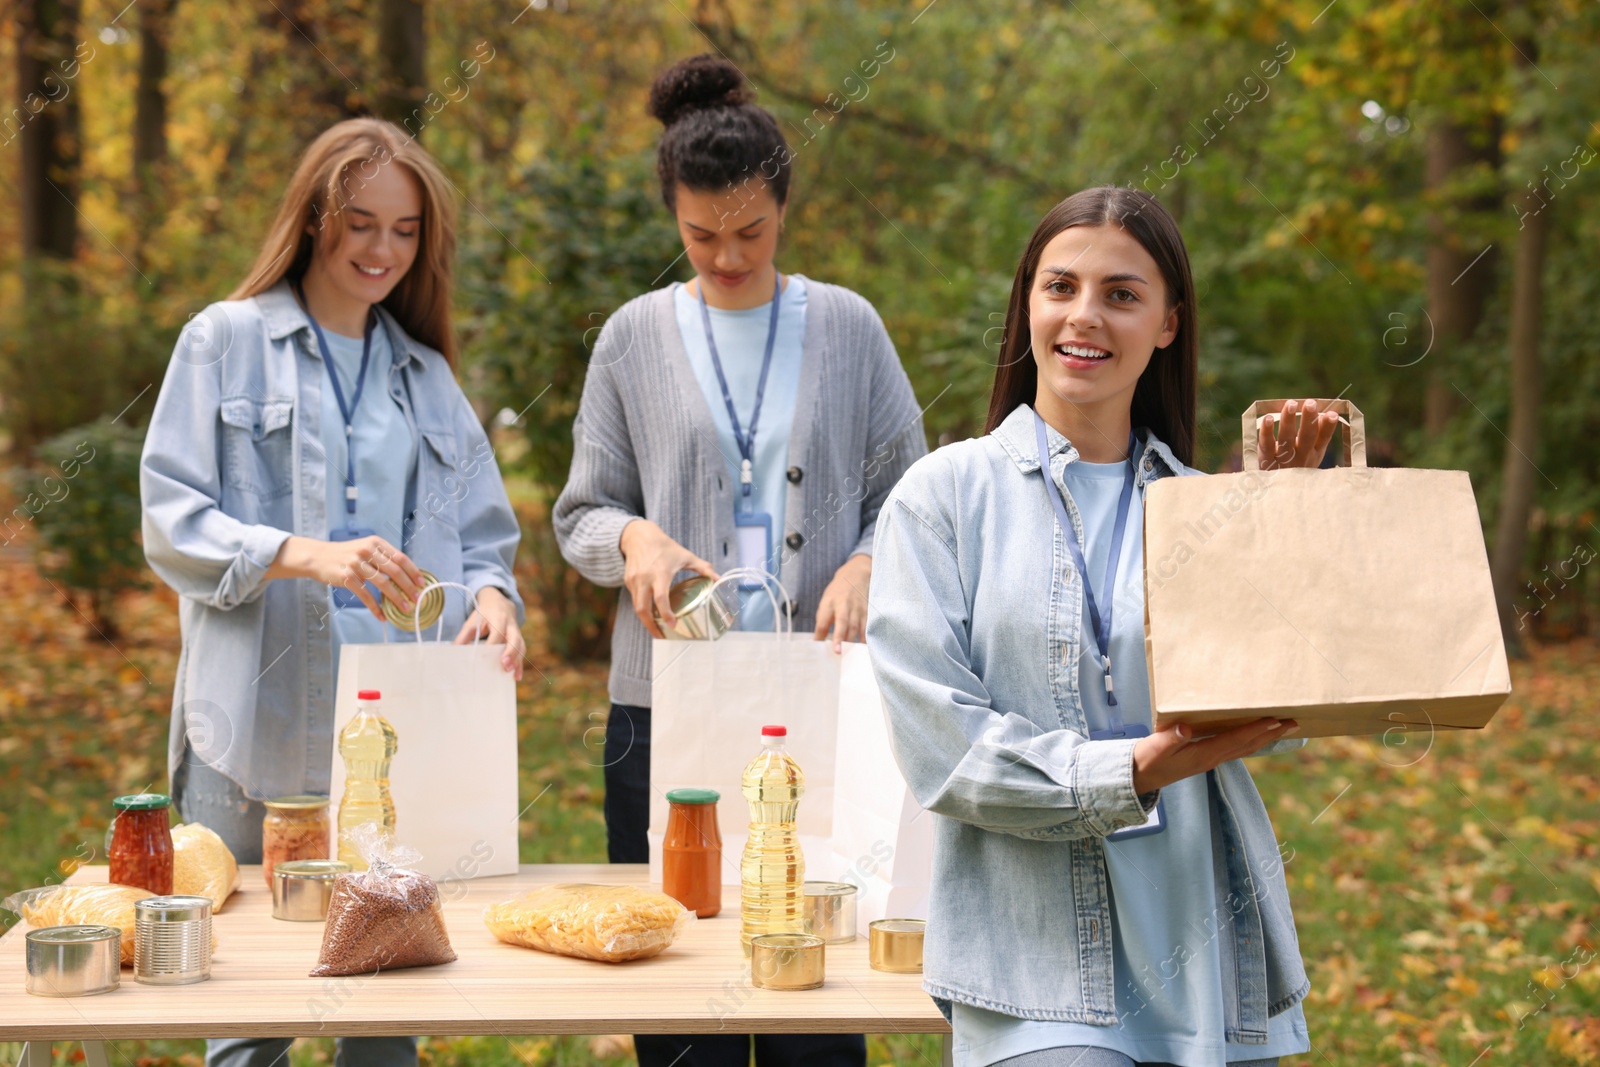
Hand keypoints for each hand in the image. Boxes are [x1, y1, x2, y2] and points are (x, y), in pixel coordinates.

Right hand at [268, 534, 425, 620]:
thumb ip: (383, 558)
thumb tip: (407, 575)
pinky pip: (365, 595)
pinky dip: (375, 607)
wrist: (319, 557)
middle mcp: (367, 551)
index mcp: (376, 543)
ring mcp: (356, 564)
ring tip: (404, 608)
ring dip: (396, 598)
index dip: (413, 571)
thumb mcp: (366, 548)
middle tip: (417, 599)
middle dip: (409, 587)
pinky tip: (382, 616)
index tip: (422, 583)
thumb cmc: (346, 555)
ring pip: (382, 584)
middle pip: (395, 571)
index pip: (400, 557)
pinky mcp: (347, 577)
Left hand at [454, 586, 526, 679]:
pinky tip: (517, 676)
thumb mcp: (472, 621)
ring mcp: (516, 632)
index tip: (484, 657)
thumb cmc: (483, 615)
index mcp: (497, 618)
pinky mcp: (519, 638)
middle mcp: (510, 625)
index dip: (491, 644)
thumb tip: (452, 653)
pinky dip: (520, 664)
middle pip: (514, 639)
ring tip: (512, 675)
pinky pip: (522, 651)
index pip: (497, 633)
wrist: (498, 602)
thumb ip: (463, 637)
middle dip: (511, 652)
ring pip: (520, 646)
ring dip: (517, 661)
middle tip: (504, 665)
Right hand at [619, 519, 717, 638]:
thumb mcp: (686, 556)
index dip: (666, 614)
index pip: (661, 598)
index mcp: (660, 573)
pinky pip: (634, 599)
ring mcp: (634, 580)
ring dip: (646, 620)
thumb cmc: (664, 546)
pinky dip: (642, 608)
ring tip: (657, 628)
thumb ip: (703, 568)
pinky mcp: (628, 581)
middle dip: (650, 626)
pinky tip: (651, 613)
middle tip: (661, 636)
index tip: (673, 625)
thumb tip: (719, 579)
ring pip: (637, 606)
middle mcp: (644, 578)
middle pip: (642, 609)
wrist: (639, 536)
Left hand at [814, 554, 871, 652]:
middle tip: (837, 652)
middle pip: (842, 622)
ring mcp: (857, 608)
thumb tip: (819, 641)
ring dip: (852, 641)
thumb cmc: (838, 592)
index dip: (820, 633)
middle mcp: (844, 604)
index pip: (823, 620)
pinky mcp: (867, 611)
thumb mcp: (826, 602)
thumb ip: (823, 620)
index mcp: (830, 602)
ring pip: (856, 626)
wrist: (856, 574)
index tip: (818, 646)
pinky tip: (863, 648)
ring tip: (849, 655)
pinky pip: (867, 627)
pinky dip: (865, 638)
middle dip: (840, 637)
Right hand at [1130, 717, 1298, 793]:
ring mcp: (1210, 760)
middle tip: (1293, 723)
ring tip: (1282, 728)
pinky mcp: (1206, 758)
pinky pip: (1235, 748)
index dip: (1256, 730)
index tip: (1275, 721)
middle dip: (1270, 734)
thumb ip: (1170, 738)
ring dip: (1265, 738)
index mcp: (1203, 754)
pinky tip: (1255, 736)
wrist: (1139, 777)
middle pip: (1247, 745)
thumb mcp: (1154, 748)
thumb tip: (1185, 728)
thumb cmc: (1146, 760)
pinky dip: (1250, 740)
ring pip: (1244, 748)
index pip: (1235, 740)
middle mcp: (1212, 758)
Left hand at [1257, 398, 1339, 469]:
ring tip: (1291, 404)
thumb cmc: (1295, 466)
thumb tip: (1327, 413)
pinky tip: (1268, 418)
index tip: (1333, 414)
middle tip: (1311, 403)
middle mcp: (1301, 457)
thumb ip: (1318, 435)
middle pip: (1307, 437)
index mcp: (1315, 453)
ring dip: (1289, 420)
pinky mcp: (1266, 460)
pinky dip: (1267, 431)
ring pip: (1286, 438)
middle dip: (1309, 420)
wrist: (1277, 493)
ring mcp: (1283, 459)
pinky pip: (1266, 444)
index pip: (1324, 438)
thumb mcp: (1311, 454)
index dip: (1328, 427)